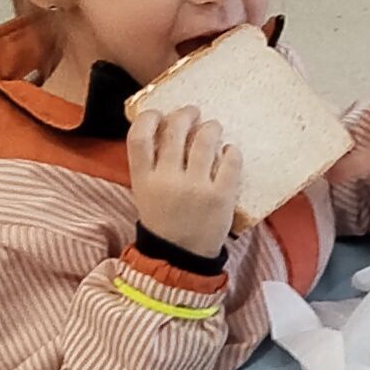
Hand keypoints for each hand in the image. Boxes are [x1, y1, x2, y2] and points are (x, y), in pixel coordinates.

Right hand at [126, 103, 240, 256]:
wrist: (181, 256)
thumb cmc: (164, 220)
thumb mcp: (145, 192)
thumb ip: (151, 164)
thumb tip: (166, 127)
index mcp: (144, 179)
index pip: (138, 136)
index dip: (149, 117)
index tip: (159, 114)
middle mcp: (168, 180)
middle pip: (175, 130)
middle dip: (186, 114)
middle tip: (193, 112)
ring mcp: (195, 187)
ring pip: (205, 139)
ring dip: (211, 127)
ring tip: (213, 128)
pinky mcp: (221, 195)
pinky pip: (230, 160)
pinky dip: (231, 150)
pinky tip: (229, 151)